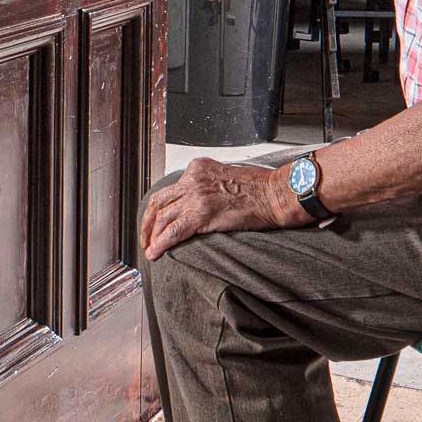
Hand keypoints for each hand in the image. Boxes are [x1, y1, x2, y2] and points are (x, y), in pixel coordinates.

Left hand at [139, 157, 304, 261]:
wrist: (276, 194)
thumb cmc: (261, 188)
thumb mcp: (227, 176)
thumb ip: (209, 186)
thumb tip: (199, 204)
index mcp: (198, 169)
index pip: (170, 189)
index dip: (159, 207)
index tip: (156, 219)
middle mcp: (193, 180)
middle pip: (159, 201)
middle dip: (148, 222)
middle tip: (145, 237)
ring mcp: (196, 197)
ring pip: (163, 218)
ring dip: (152, 236)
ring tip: (149, 249)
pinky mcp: (202, 214)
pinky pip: (173, 232)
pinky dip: (161, 244)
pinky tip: (156, 253)